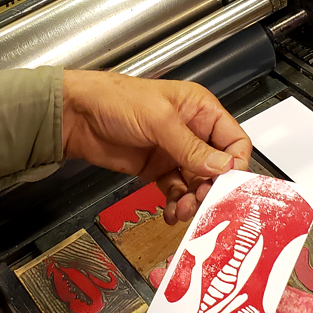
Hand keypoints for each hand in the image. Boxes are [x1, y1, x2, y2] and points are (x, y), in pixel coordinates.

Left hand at [61, 70, 250, 221]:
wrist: (76, 117)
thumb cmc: (114, 100)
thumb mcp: (158, 120)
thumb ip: (191, 147)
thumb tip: (223, 167)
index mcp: (200, 110)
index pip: (234, 140)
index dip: (235, 164)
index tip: (228, 185)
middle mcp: (192, 132)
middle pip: (218, 167)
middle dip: (212, 188)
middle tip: (202, 201)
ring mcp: (174, 152)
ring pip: (197, 183)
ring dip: (193, 200)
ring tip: (182, 210)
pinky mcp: (157, 169)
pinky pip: (176, 191)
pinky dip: (175, 204)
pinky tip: (170, 212)